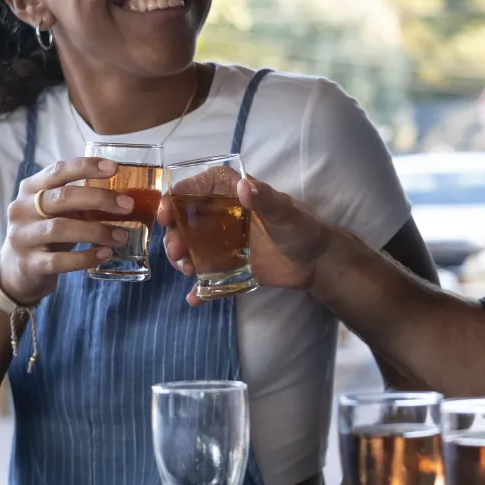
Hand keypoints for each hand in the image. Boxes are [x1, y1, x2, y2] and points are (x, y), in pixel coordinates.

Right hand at [0, 157, 133, 305]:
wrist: (18, 270)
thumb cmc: (47, 231)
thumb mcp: (58, 210)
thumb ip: (81, 199)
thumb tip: (124, 196)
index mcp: (31, 188)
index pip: (59, 170)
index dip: (86, 166)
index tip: (114, 167)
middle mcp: (22, 208)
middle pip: (62, 197)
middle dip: (99, 199)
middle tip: (128, 205)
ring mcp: (22, 236)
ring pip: (60, 228)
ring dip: (97, 231)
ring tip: (122, 236)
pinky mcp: (29, 264)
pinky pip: (60, 260)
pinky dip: (86, 257)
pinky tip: (105, 254)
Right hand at [159, 176, 331, 304]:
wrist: (317, 263)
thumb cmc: (304, 228)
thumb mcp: (287, 212)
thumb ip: (266, 199)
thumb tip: (243, 187)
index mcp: (234, 195)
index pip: (198, 188)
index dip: (177, 197)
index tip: (167, 213)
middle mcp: (223, 217)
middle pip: (187, 220)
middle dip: (175, 234)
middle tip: (176, 249)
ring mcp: (224, 243)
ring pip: (191, 247)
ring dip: (182, 257)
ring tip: (187, 269)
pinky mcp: (230, 267)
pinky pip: (208, 278)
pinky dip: (199, 289)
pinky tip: (194, 298)